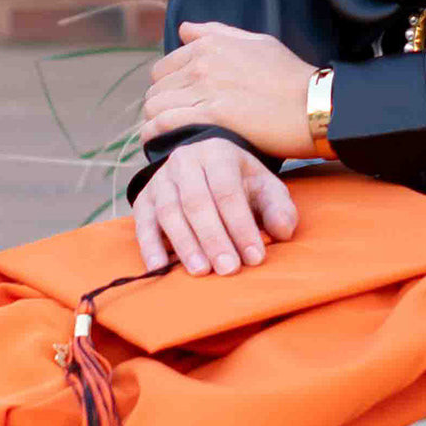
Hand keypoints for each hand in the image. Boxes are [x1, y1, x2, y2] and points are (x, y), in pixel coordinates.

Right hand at [130, 134, 298, 277]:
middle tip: (228, 269)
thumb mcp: (265, 187)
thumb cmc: (240, 182)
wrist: (206, 165)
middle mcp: (185, 161)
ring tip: (201, 272)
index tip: (254, 257)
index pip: (227, 191)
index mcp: (218, 153)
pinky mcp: (143, 199)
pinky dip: (149, 246)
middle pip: (197, 202)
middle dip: (214, 238)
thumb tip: (282, 231)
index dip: (241, 225)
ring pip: (169, 212)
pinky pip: (143, 223)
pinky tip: (159, 268)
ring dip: (185, 244)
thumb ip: (279, 208)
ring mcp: (161, 179)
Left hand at [139, 20, 315, 164]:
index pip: (164, 66)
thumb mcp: (258, 42)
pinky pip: (164, 123)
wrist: (314, 105)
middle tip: (174, 123)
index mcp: (210, 44)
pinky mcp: (210, 117)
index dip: (169, 87)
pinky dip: (154, 133)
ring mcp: (205, 89)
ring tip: (165, 136)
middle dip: (162, 104)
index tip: (178, 104)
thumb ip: (217, 33)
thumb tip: (184, 29)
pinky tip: (156, 143)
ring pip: (155, 105)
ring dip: (156, 121)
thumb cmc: (291, 76)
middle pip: (156, 87)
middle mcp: (202, 63)